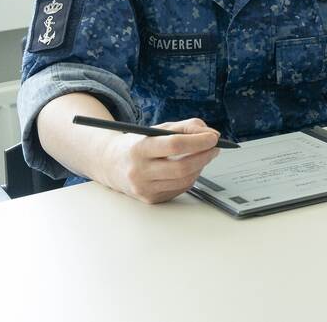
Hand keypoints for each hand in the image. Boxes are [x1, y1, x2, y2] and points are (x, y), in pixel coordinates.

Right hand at [101, 118, 220, 203]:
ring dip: (201, 166)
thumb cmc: (139, 144)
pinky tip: (191, 167)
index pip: (174, 145)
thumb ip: (187, 127)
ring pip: (184, 180)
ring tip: (204, 155)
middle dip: (205, 156)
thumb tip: (212, 135)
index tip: (213, 137)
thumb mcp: (159, 128)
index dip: (198, 141)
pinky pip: (180, 189)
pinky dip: (191, 177)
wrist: (112, 164)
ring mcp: (144, 188)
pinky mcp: (151, 199)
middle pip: (182, 167)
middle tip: (215, 147)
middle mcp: (139, 171)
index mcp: (139, 148)